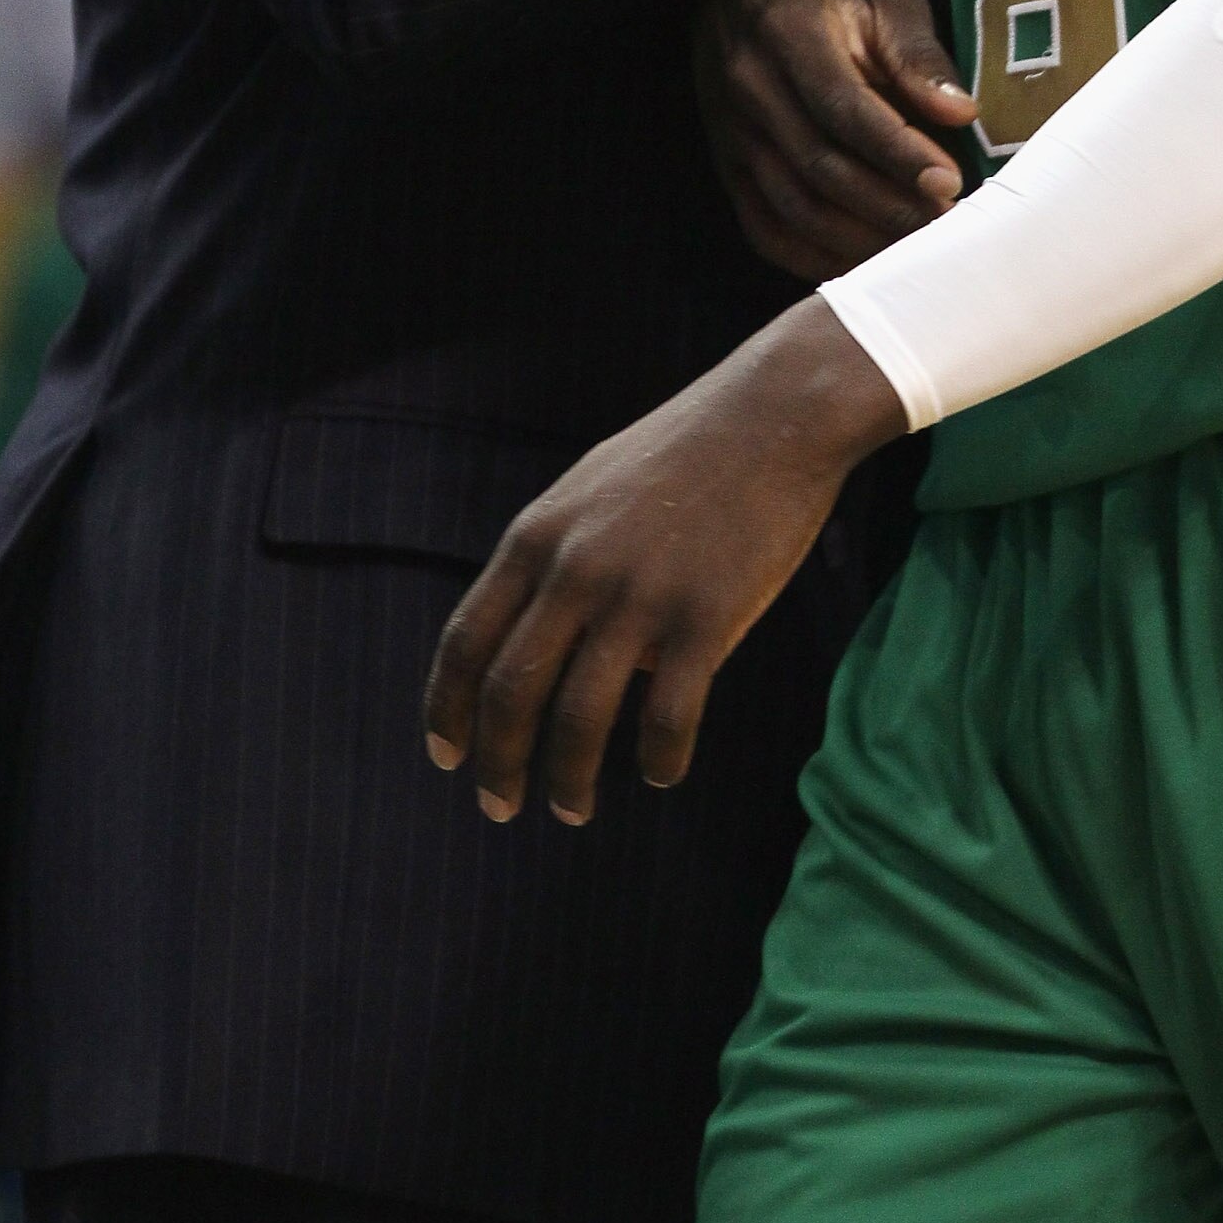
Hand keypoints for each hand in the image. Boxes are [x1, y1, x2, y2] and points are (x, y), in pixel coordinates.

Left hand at [424, 301, 903, 820]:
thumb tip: (541, 637)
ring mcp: (640, 596)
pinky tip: (662, 773)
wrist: (775, 413)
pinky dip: (660, 759)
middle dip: (499, 764)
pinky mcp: (706, 617)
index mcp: (538, 535)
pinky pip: (668, 717)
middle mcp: (576, 569)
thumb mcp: (591, 486)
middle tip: (500, 807)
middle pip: (512, 693)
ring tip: (572, 808)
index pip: (467, 642)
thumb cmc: (686, 449)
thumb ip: (555, 556)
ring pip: (580, 719)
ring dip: (569, 780)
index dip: (447, 710)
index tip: (448, 757)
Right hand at [695, 0, 975, 281]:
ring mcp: (730, 131)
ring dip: (857, 239)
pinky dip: (813, 255)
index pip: (844, 109)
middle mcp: (749, 86)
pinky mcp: (727, 163)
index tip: (950, 182)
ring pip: (793, 206)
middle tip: (945, 225)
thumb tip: (961, 113)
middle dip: (887, 205)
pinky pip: (764, 226)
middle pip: (819, 167)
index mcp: (789, 33)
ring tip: (915, 250)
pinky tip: (861, 263)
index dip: (899, 153)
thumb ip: (919, 56)